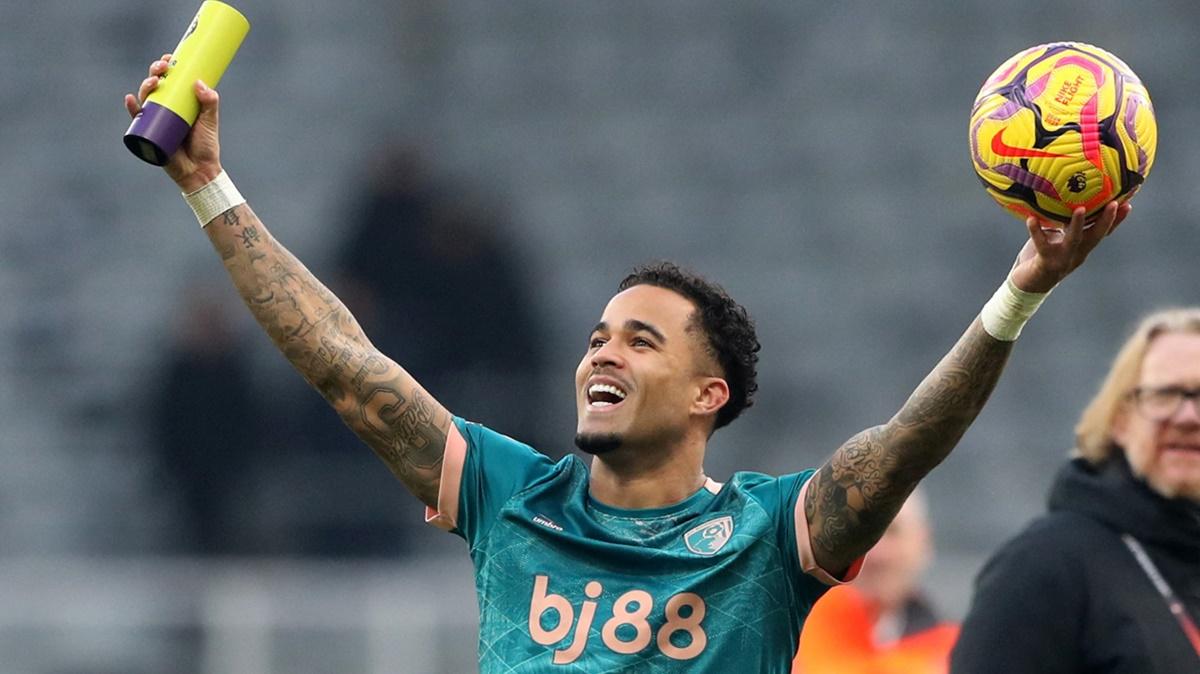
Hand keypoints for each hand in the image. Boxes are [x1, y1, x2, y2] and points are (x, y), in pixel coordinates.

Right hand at [124, 53, 222, 192]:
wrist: (199, 171)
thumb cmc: (205, 145)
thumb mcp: (210, 121)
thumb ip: (210, 103)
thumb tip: (199, 83)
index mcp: (180, 102)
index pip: (171, 80)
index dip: (168, 66)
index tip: (172, 58)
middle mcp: (166, 107)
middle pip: (156, 85)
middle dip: (156, 72)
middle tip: (163, 68)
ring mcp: (155, 119)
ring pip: (146, 97)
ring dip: (145, 86)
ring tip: (154, 82)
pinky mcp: (148, 133)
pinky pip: (137, 119)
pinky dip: (132, 108)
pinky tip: (131, 100)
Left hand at [1009, 201, 1130, 292]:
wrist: (1027, 286)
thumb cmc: (1042, 256)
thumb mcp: (1057, 237)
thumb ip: (1062, 222)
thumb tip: (1064, 196)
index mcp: (1082, 247)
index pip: (1103, 232)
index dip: (1116, 220)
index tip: (1127, 203)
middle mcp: (1076, 254)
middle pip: (1095, 236)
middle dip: (1106, 220)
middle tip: (1114, 203)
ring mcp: (1062, 259)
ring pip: (1074, 240)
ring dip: (1078, 225)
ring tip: (1080, 209)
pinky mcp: (1045, 263)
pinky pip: (1042, 245)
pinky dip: (1036, 231)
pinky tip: (1032, 218)